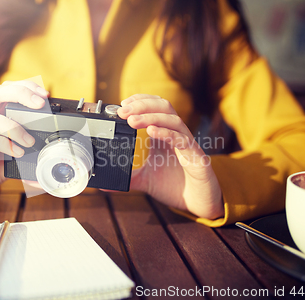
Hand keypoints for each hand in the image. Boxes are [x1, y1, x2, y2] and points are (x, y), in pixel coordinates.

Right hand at [0, 80, 48, 203]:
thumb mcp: (10, 163)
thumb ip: (27, 162)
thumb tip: (48, 172)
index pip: (6, 90)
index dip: (25, 87)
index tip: (45, 95)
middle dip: (20, 93)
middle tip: (40, 104)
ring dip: (11, 125)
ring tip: (29, 141)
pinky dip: (0, 143)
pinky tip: (15, 152)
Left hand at [117, 94, 223, 219]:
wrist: (198, 204)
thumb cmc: (176, 187)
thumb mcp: (145, 180)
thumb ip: (128, 178)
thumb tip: (106, 184)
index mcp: (165, 136)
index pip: (155, 107)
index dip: (140, 101)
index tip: (122, 105)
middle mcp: (177, 136)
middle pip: (164, 107)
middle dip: (143, 105)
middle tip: (123, 111)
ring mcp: (187, 145)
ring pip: (174, 120)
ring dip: (152, 116)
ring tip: (132, 120)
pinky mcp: (197, 158)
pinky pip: (183, 140)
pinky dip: (167, 133)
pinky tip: (152, 131)